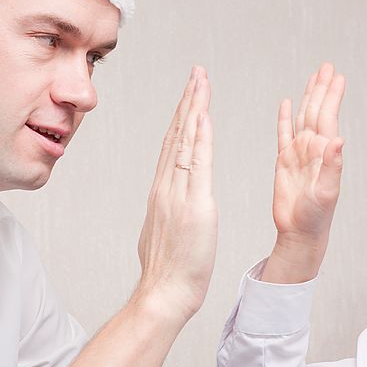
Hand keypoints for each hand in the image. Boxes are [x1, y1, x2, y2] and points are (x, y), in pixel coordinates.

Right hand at [134, 66, 217, 320]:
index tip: (189, 95)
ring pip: (186, 142)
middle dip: (188, 101)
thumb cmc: (168, 271)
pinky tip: (203, 115)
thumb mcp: (164, 231)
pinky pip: (197, 163)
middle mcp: (167, 186)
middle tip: (196, 73)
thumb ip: (167, 211)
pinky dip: (200, 137)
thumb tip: (168, 203)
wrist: (164, 293)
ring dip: (194, 108)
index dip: (182, 117)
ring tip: (201, 81)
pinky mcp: (194, 204)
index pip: (173, 145)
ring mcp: (178, 194)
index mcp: (163, 192)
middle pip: (177, 135)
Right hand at [261, 62, 345, 282]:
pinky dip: (285, 117)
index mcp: (324, 152)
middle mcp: (313, 149)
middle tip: (327, 67)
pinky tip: (288, 103)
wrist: (299, 233)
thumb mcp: (327, 192)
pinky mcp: (284, 161)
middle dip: (322, 89)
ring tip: (314, 77)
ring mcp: (298, 153)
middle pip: (317, 111)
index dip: (332, 96)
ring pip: (303, 118)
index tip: (337, 76)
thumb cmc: (316, 216)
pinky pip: (283, 133)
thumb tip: (339, 139)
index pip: (328, 117)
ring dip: (309, 97)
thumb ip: (333, 166)